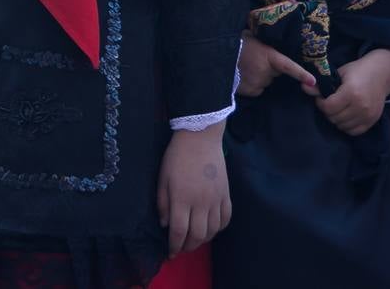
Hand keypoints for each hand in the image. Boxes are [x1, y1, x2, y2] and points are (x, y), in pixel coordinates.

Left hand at [156, 123, 230, 257]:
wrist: (200, 137)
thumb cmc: (177, 157)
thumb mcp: (162, 178)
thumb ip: (163, 203)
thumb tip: (165, 225)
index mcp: (182, 198)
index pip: (179, 231)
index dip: (174, 245)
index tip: (170, 252)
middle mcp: (201, 203)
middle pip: (197, 235)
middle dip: (188, 246)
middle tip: (181, 248)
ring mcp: (216, 199)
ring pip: (213, 230)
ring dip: (203, 240)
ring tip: (195, 240)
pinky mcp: (226, 194)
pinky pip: (226, 218)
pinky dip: (219, 228)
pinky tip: (211, 228)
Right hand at [236, 32, 317, 97]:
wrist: (217, 55)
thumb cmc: (235, 43)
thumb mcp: (251, 36)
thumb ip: (263, 42)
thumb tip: (274, 38)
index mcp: (268, 56)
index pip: (289, 66)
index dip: (302, 74)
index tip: (313, 82)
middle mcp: (266, 72)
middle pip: (275, 73)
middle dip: (269, 68)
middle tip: (255, 59)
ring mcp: (258, 83)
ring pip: (266, 81)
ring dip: (260, 76)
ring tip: (246, 67)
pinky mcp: (250, 91)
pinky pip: (257, 89)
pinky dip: (252, 84)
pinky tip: (243, 76)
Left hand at [316, 48, 389, 135]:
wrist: (382, 74)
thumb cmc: (357, 71)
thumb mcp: (338, 73)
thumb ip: (321, 84)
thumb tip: (303, 87)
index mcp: (351, 92)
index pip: (328, 107)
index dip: (321, 103)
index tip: (322, 97)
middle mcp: (361, 106)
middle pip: (334, 118)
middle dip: (327, 111)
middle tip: (329, 103)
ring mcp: (368, 115)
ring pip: (342, 126)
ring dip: (336, 119)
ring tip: (338, 108)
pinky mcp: (372, 121)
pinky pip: (354, 131)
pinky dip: (346, 126)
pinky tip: (346, 115)